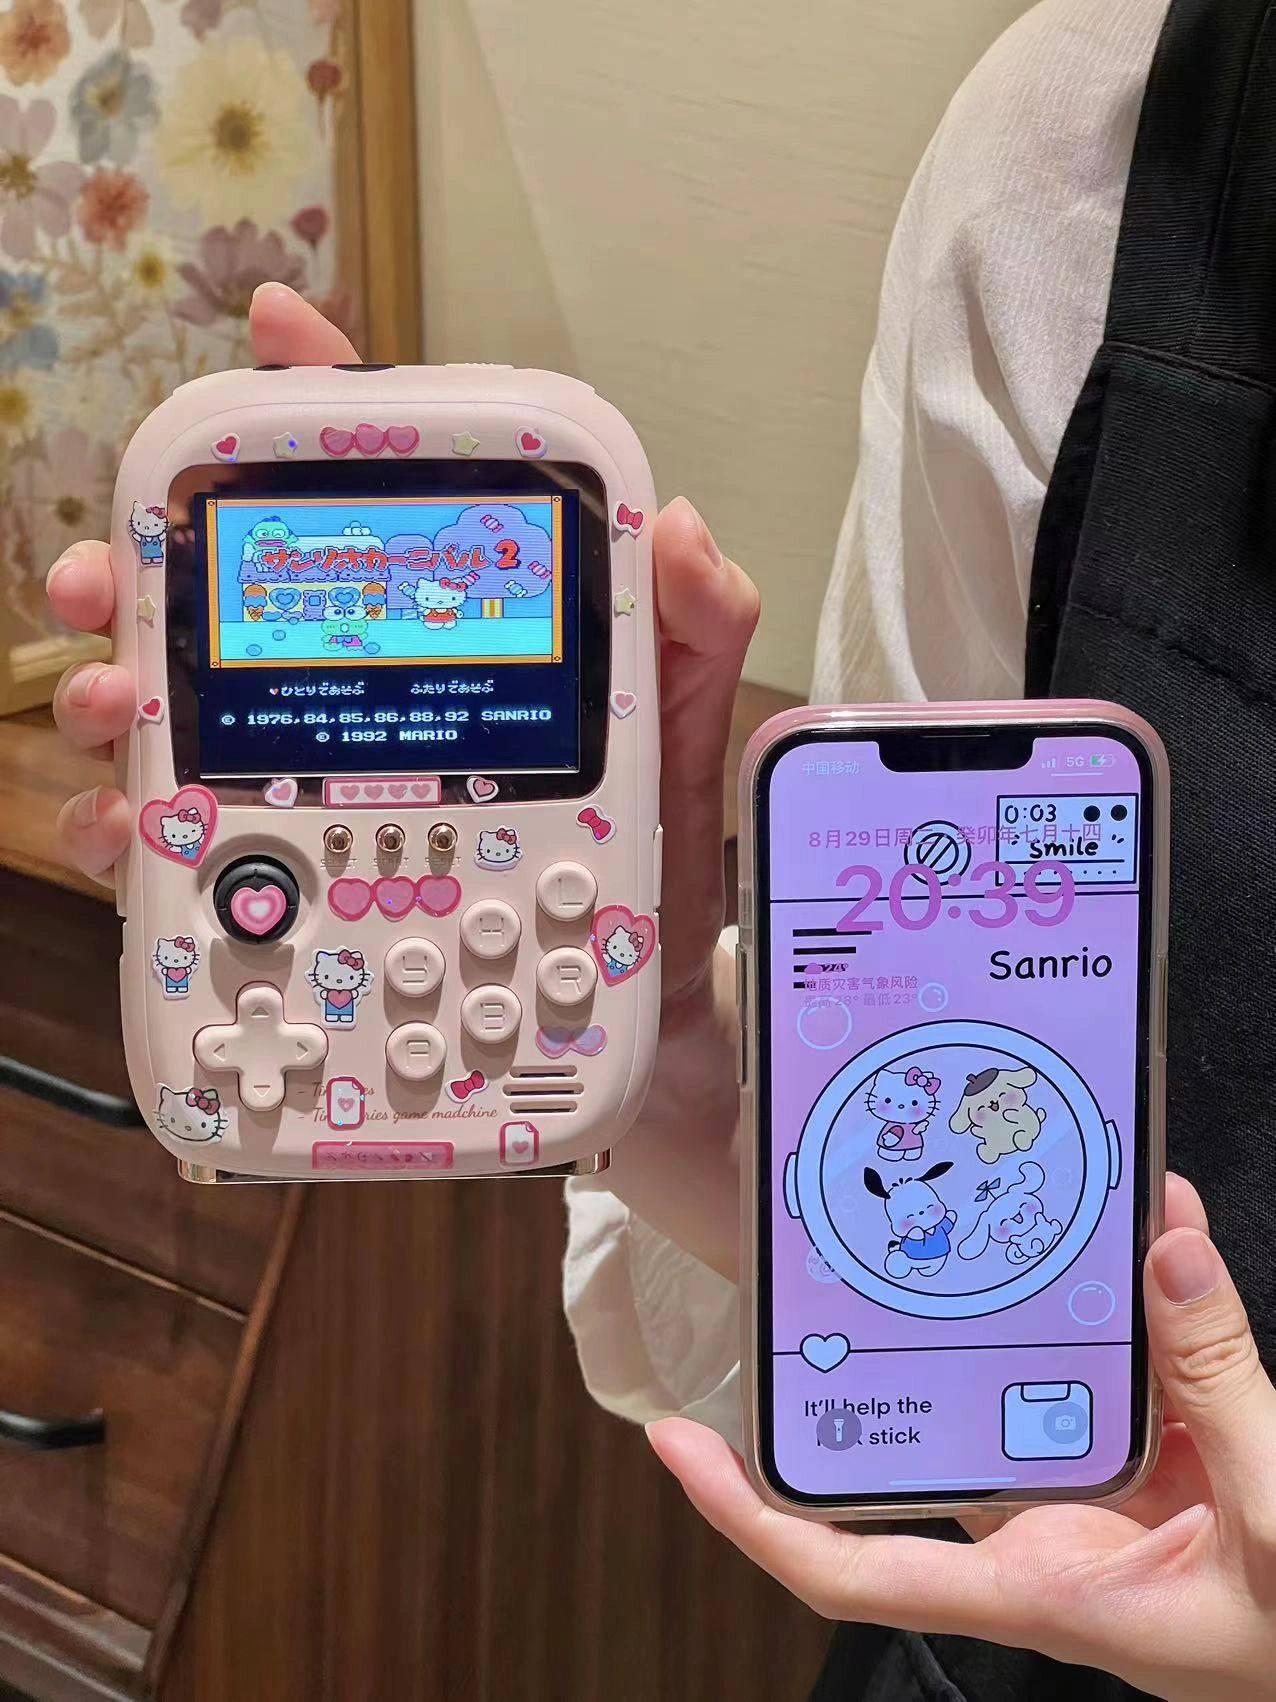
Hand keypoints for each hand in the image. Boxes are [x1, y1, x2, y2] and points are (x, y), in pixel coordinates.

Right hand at [49, 285, 759, 1278]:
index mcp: (475, 654)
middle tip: (105, 578)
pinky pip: (210, 861)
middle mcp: (388, 714)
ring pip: (202, 727)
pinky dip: (152, 842)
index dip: (334, 413)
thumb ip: (699, 645)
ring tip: (104, 706)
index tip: (272, 334)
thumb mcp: (684, 756)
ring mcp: (343, 807)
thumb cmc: (659, 889)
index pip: (399, 516)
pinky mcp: (317, 904)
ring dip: (127, 703)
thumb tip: (682, 531)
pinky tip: (126, 836)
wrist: (643, 1041)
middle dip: (158, 575)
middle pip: (251, 615)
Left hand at [650, 1174, 1275, 1701]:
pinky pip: (1129, 1367)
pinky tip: (1153, 1228)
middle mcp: (1055, 1540)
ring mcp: (1105, 1496)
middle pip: (924, 1450)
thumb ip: (1218, 1385)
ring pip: (1020, 1386)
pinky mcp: (1166, 1461)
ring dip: (1014, 1300)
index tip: (679, 1446)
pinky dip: (1139, 1299)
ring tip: (973, 1201)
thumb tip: (1162, 1253)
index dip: (755, 1518)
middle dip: (872, 1360)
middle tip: (816, 1266)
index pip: (859, 1570)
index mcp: (1049, 1592)